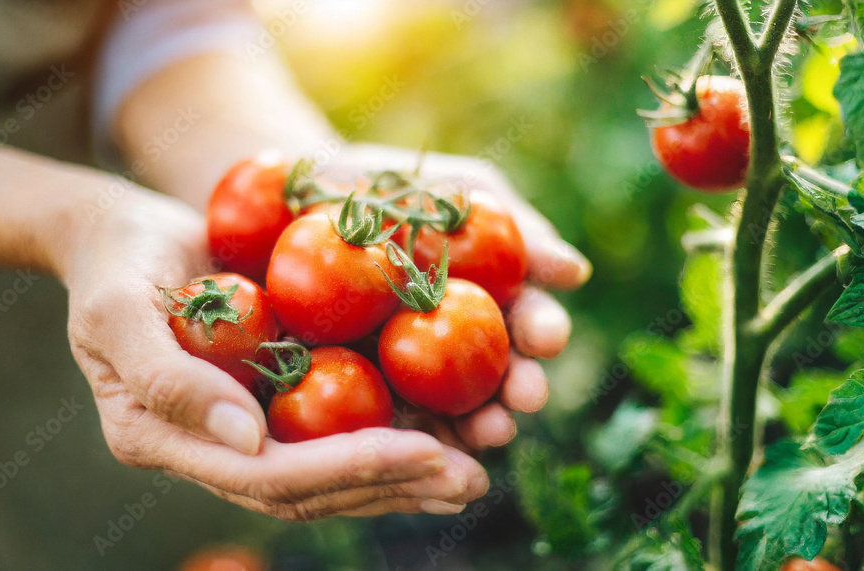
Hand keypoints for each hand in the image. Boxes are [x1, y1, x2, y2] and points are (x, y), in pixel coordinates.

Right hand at [63, 187, 487, 519]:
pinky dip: (390, 441)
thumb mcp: (118, 310)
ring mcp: (245, 429)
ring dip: (402, 480)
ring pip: (330, 474)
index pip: (270, 476)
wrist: (124, 236)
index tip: (425, 451)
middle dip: (391, 486)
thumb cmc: (115, 263)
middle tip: (469, 479)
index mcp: (169, 440)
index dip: (348, 468)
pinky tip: (444, 437)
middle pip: (310, 489)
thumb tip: (248, 441)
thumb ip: (169, 379)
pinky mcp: (273, 400)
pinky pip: (336, 433)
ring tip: (471, 474)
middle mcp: (212, 449)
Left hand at [322, 144, 591, 450]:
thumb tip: (576, 273)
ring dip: (476, 427)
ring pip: (450, 412)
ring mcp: (405, 374)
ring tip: (488, 432)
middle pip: (497, 377)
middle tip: (526, 398)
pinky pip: (381, 421)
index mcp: (487, 298)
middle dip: (518, 391)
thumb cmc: (381, 183)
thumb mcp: (453, 188)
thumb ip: (513, 226)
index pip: (526, 320)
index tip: (547, 336)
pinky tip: (415, 442)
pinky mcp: (354, 392)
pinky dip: (403, 436)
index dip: (542, 330)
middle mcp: (455, 344)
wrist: (286, 192)